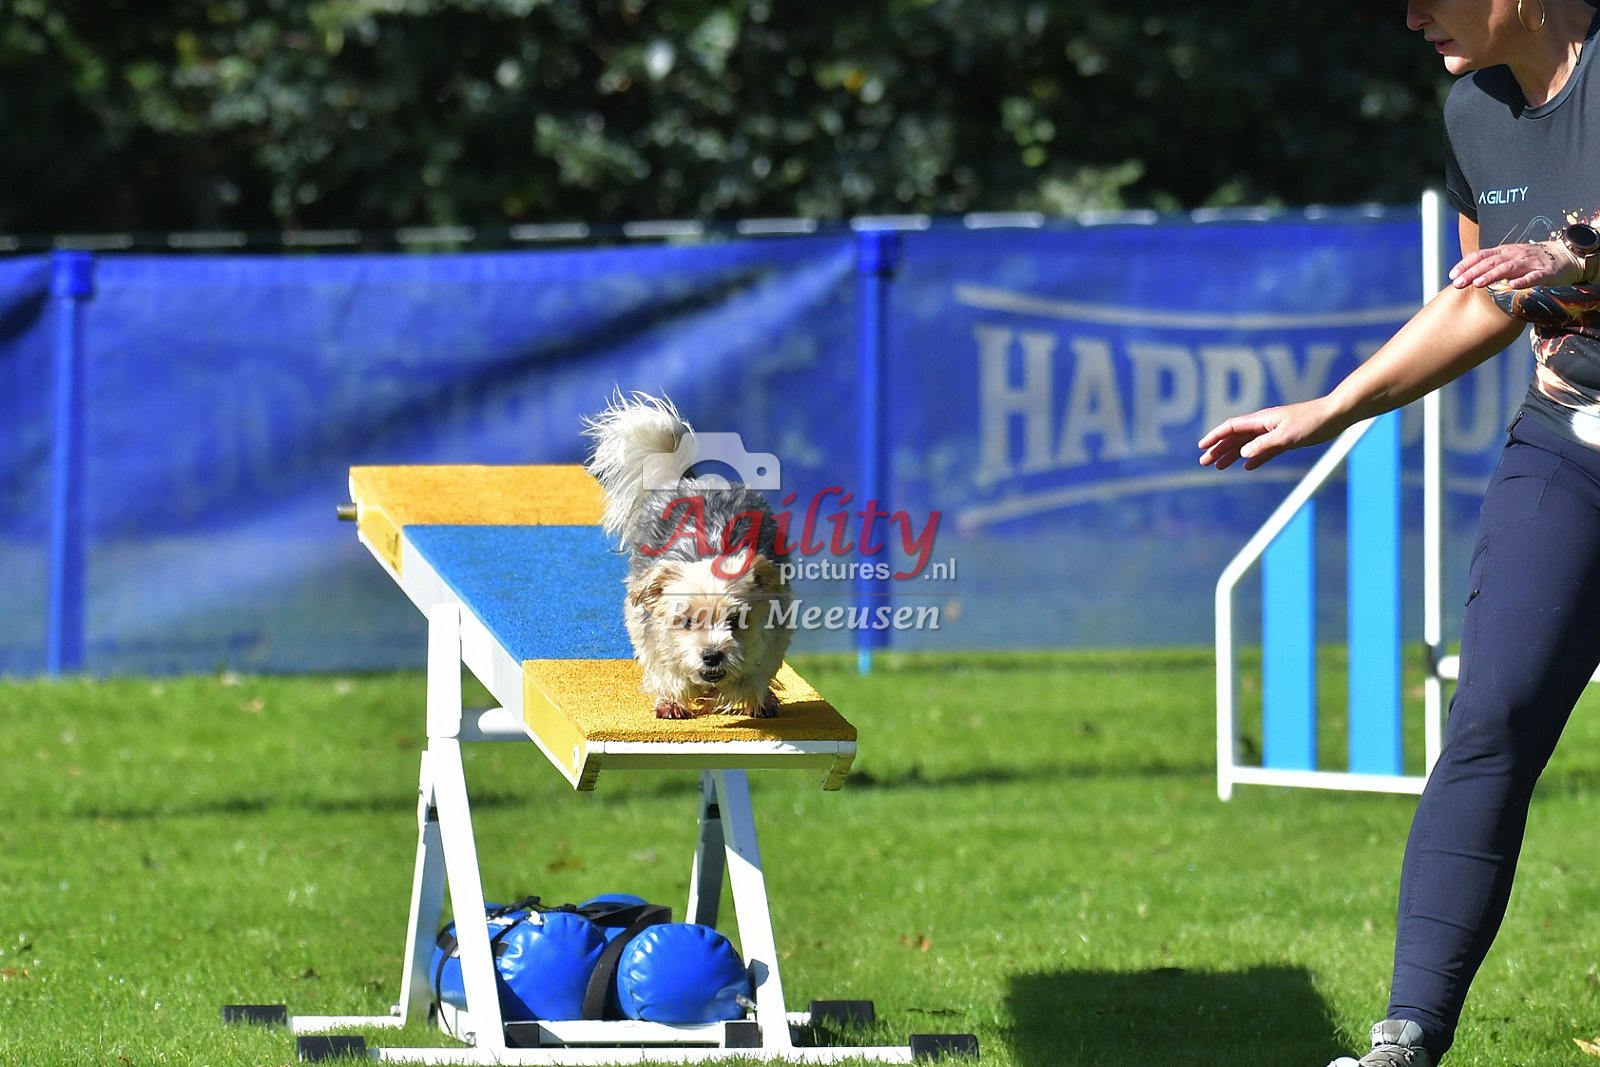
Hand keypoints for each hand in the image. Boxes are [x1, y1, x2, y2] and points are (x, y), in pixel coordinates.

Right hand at [1197, 397, 1344, 471]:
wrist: (1335, 415)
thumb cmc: (1312, 422)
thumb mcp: (1286, 436)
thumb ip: (1263, 445)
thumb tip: (1242, 454)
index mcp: (1261, 420)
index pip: (1231, 427)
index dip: (1215, 436)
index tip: (1202, 447)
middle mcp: (1264, 425)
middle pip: (1235, 437)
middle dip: (1218, 449)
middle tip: (1205, 462)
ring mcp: (1274, 432)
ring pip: (1247, 444)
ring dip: (1232, 455)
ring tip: (1219, 467)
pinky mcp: (1285, 439)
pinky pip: (1263, 450)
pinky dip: (1253, 458)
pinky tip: (1247, 467)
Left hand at [1449, 240, 1580, 289]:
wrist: (1565, 255)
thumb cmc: (1531, 260)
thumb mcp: (1508, 259)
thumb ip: (1490, 264)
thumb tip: (1466, 273)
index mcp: (1504, 252)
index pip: (1481, 256)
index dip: (1466, 264)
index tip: (1451, 275)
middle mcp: (1515, 255)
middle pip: (1491, 262)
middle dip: (1472, 272)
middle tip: (1457, 283)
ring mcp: (1530, 263)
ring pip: (1508, 268)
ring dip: (1492, 275)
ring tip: (1478, 284)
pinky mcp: (1546, 272)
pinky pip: (1534, 276)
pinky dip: (1523, 281)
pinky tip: (1512, 287)